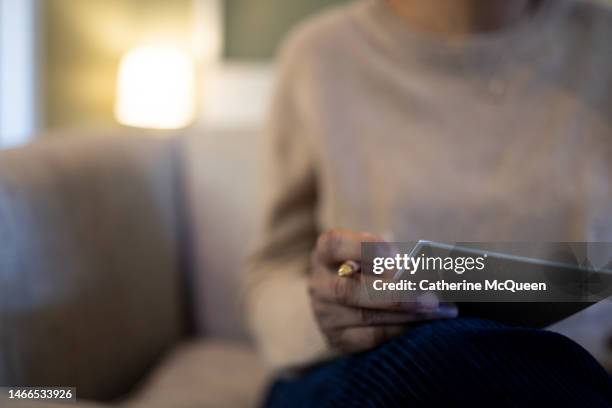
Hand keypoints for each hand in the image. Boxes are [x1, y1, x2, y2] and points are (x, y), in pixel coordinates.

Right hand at [308, 229, 457, 352]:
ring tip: (438, 309)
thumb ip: (389, 257)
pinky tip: (421, 324)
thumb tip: (422, 270)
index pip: (335, 244)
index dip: (363, 248)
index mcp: (325, 253)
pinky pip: (370, 338)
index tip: (395, 254)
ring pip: (365, 316)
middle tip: (431, 295)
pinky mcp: (337, 339)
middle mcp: (319, 283)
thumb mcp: (369, 254)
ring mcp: (325, 314)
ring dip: (406, 314)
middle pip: (351, 289)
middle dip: (395, 293)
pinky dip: (398, 330)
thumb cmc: (365, 268)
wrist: (339, 301)